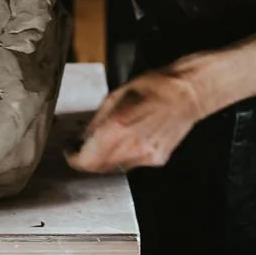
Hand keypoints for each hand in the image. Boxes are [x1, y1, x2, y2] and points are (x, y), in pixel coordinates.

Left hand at [66, 68, 201, 173]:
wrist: (187, 94)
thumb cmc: (151, 86)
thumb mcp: (115, 95)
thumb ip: (97, 120)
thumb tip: (82, 138)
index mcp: (117, 127)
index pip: (86, 159)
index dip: (73, 158)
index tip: (68, 150)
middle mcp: (131, 147)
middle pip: (98, 167)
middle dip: (86, 159)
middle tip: (80, 147)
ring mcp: (146, 157)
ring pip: (114, 168)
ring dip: (104, 159)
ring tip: (103, 142)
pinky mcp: (157, 160)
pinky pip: (132, 164)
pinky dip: (123, 156)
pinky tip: (127, 140)